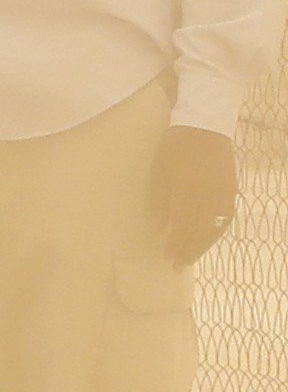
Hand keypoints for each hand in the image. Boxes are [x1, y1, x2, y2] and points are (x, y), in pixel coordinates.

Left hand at [160, 125, 239, 266]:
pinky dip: (217, 230)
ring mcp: (222, 192)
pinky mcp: (231, 188)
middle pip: (199, 230)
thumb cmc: (174, 148)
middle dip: (187, 250)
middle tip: (177, 265)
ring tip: (191, 257)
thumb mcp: (159, 172)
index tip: (167, 256)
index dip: (175, 243)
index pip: (182, 225)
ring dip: (203, 244)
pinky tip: (209, 238)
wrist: (204, 126)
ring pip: (215, 226)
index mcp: (187, 190)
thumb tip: (159, 225)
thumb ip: (159, 200)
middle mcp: (208, 195)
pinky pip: (226, 216)